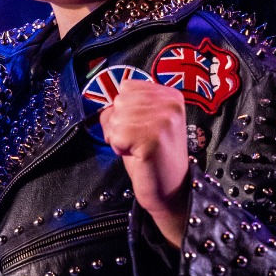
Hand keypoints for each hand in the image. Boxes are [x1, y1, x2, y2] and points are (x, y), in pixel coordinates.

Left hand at [99, 80, 189, 247]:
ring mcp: (164, 120)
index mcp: (170, 95)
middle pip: (120, 101)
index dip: (124, 109)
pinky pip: (117, 135)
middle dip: (120, 124)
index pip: (128, 86)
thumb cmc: (154, 156)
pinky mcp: (154, 139)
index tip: (138, 126)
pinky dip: (120, 148)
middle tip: (138, 140)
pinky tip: (138, 155)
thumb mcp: (141, 122)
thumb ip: (126, 107)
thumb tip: (105, 104)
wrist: (171, 189)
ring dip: (120, 137)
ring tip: (138, 148)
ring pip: (116, 118)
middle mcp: (170, 104)